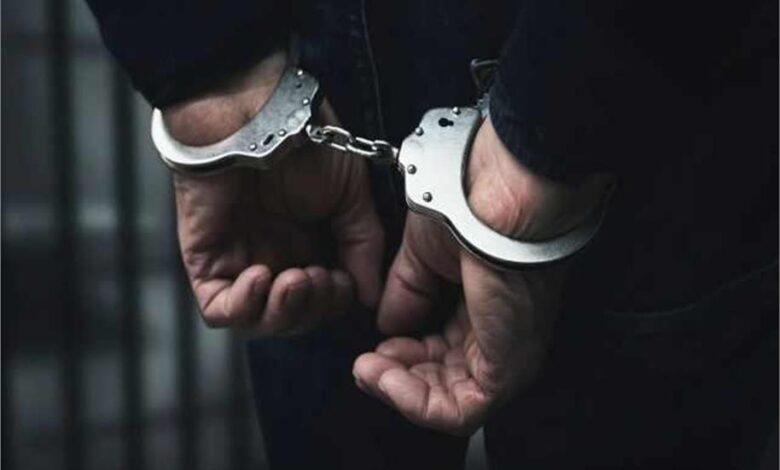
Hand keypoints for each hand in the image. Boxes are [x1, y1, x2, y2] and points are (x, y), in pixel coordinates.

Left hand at [167, 52, 383, 334]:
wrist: (257, 113)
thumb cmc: (304, 143)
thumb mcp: (353, 196)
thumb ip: (363, 246)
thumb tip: (370, 297)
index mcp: (310, 245)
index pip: (323, 301)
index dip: (336, 302)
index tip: (347, 282)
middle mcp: (276, 257)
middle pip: (294, 317)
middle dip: (314, 308)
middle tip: (321, 277)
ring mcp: (240, 261)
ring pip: (259, 321)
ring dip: (284, 311)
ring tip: (297, 278)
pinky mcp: (206, 260)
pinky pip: (220, 309)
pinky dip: (245, 306)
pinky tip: (262, 275)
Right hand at [353, 117, 607, 434]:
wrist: (497, 199)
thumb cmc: (469, 208)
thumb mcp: (421, 256)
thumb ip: (405, 294)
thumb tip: (384, 325)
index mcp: (484, 305)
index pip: (441, 349)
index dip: (400, 354)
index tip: (371, 347)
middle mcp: (499, 334)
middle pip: (442, 379)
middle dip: (396, 374)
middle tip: (365, 364)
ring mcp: (506, 356)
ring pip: (448, 402)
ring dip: (399, 391)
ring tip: (368, 370)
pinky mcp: (508, 372)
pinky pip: (458, 411)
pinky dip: (414, 402)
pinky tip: (385, 377)